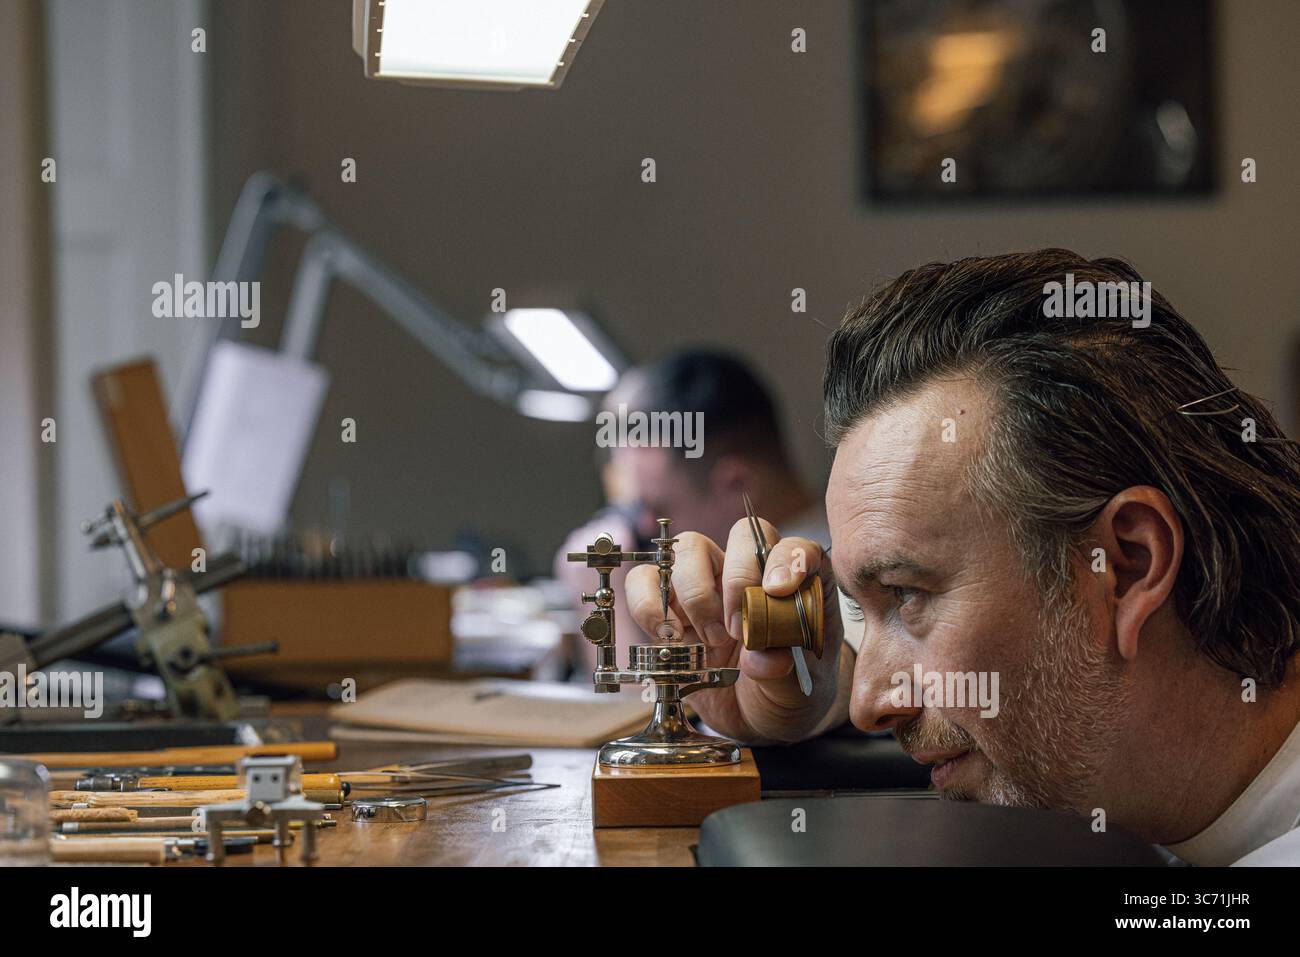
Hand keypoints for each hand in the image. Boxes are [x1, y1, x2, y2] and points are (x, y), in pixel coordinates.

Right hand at [624, 519, 842, 742]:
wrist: (755, 716)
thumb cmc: (785, 691)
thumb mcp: (795, 690)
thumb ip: (782, 670)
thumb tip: (764, 658)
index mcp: (796, 585)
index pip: (794, 548)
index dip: (786, 560)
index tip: (777, 592)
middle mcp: (751, 573)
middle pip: (741, 535)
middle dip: (737, 579)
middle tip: (737, 630)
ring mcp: (708, 583)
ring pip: (689, 548)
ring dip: (695, 593)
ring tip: (709, 640)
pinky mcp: (669, 604)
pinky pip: (644, 579)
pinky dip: (648, 603)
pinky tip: (669, 637)